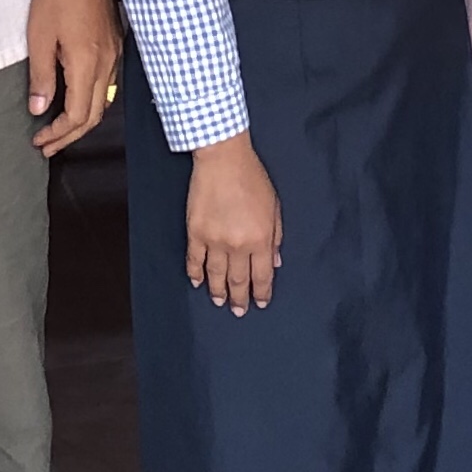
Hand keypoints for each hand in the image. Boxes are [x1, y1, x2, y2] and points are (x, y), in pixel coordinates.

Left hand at [26, 0, 121, 155]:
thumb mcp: (39, 37)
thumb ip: (41, 76)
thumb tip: (40, 109)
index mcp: (87, 64)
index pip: (78, 115)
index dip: (58, 133)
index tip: (38, 140)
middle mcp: (107, 64)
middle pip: (95, 114)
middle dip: (71, 135)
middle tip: (48, 146)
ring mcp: (114, 53)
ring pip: (104, 100)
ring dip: (82, 119)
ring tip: (60, 129)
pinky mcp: (115, 43)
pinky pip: (108, 83)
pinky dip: (92, 100)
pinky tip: (76, 98)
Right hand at [186, 135, 282, 312]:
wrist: (223, 160)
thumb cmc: (253, 178)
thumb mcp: (274, 206)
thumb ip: (276, 236)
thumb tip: (276, 262)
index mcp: (261, 238)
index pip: (262, 275)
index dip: (261, 292)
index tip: (260, 303)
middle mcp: (238, 245)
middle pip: (239, 280)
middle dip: (240, 298)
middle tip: (239, 311)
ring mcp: (214, 241)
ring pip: (216, 275)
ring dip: (218, 291)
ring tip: (220, 302)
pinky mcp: (195, 233)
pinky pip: (195, 260)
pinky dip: (196, 274)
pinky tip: (198, 283)